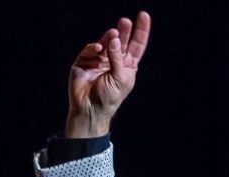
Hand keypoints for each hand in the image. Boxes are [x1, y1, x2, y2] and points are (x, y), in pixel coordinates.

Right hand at [66, 11, 151, 137]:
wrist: (90, 110)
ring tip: (113, 33)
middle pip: (121, 41)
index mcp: (127, 66)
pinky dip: (94, 48)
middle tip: (125, 21)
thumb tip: (115, 38)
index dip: (140, 31)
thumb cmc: (109, 98)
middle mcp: (114, 61)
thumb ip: (118, 58)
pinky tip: (98, 50)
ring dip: (109, 38)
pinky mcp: (84, 62)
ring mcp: (99, 60)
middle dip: (124, 30)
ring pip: (105, 43)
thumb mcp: (120, 78)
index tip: (144, 15)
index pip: (136, 45)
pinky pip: (90, 50)